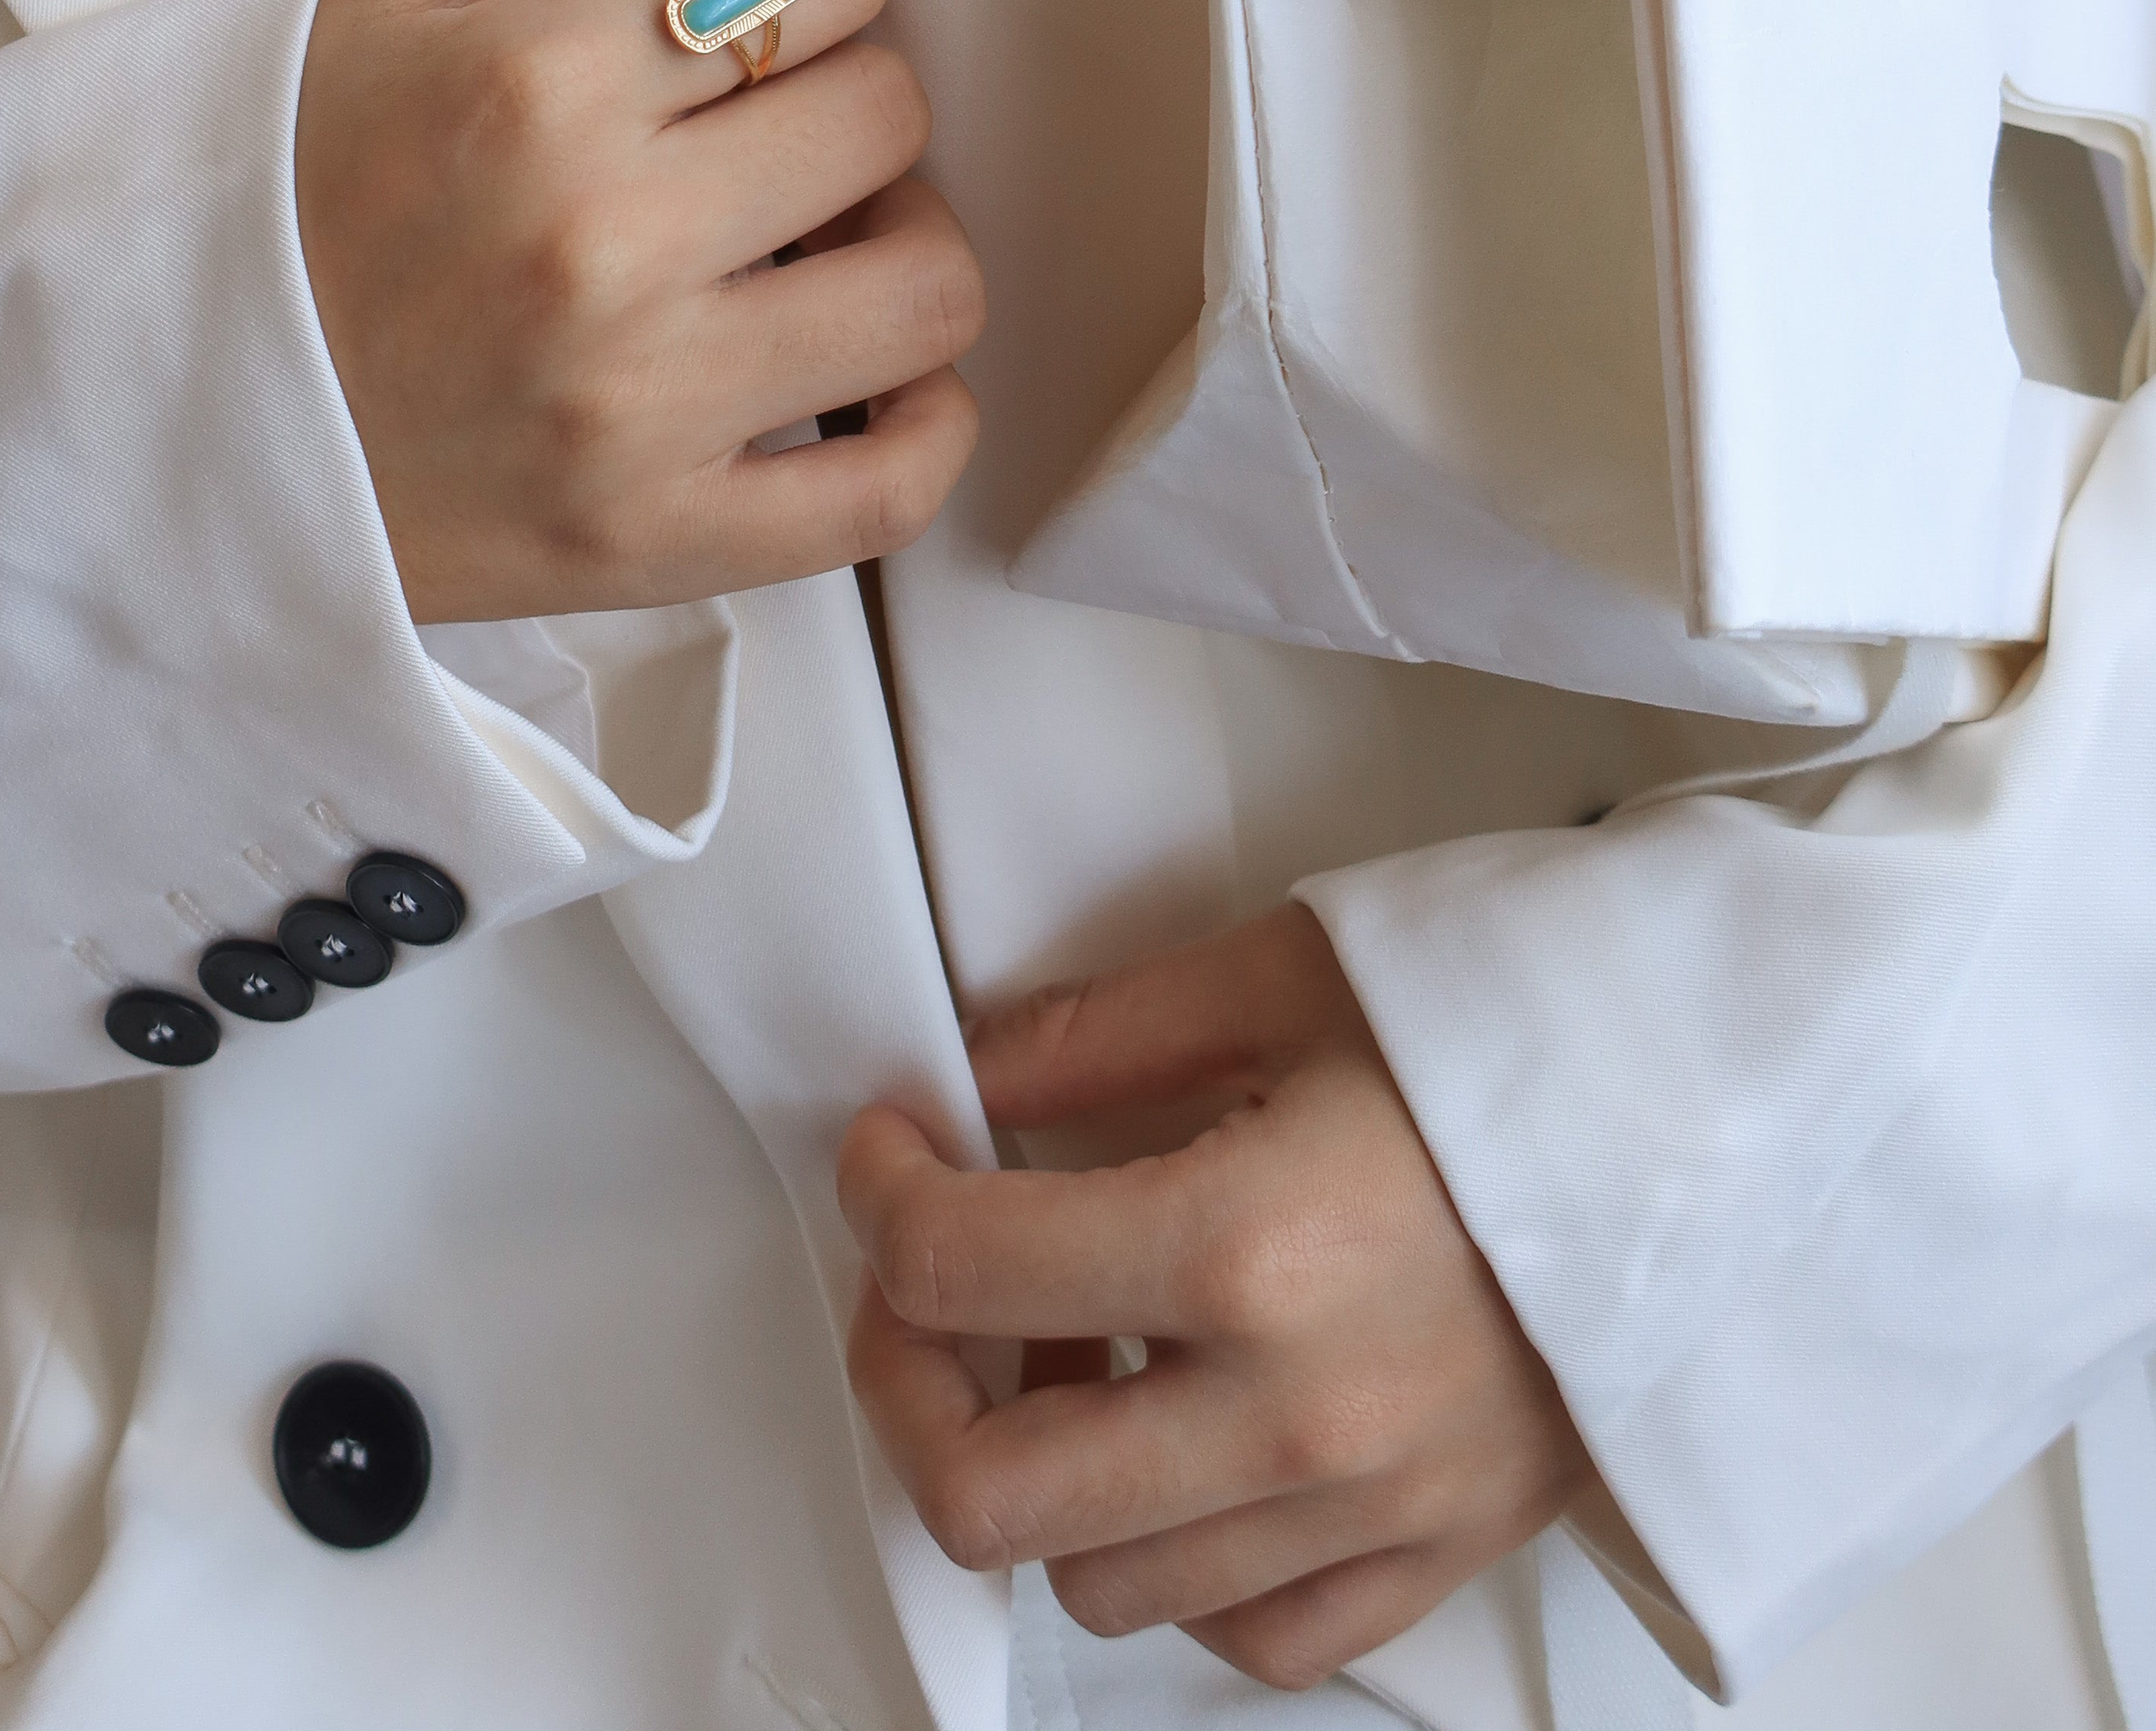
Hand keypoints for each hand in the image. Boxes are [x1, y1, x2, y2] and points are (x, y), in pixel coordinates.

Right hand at [296, 0, 980, 620]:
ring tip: (805, 244)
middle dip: (842, 98)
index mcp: (542, 80)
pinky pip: (889, 489)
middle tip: (757, 125)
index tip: (747, 6)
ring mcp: (638, 408)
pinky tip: (852, 377)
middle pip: (890, 114)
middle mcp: (604, 242)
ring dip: (895, 251)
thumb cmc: (283, 175)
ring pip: (927, 288)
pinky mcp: (655, 542)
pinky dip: (913, 428)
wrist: (154, 418)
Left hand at [842, 906, 1588, 1689]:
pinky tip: (1185, 1439)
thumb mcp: (1286, 973)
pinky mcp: (1435, 1555)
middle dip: (909, 1378)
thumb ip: (1099, 1033)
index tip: (890, 1152)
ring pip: (1099, 1579)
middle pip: (988, 1490)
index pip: (956, 1268)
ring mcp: (1369, 1506)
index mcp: (1245, 1243)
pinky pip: (1247, 1632)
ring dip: (1044, 1470)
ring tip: (1075, 1348)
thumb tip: (966, 1076)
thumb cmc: (1519, 1030)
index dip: (880, 1196)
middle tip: (927, 1285)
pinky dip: (1182, 1558)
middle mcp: (1293, 1410)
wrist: (1725, 1122)